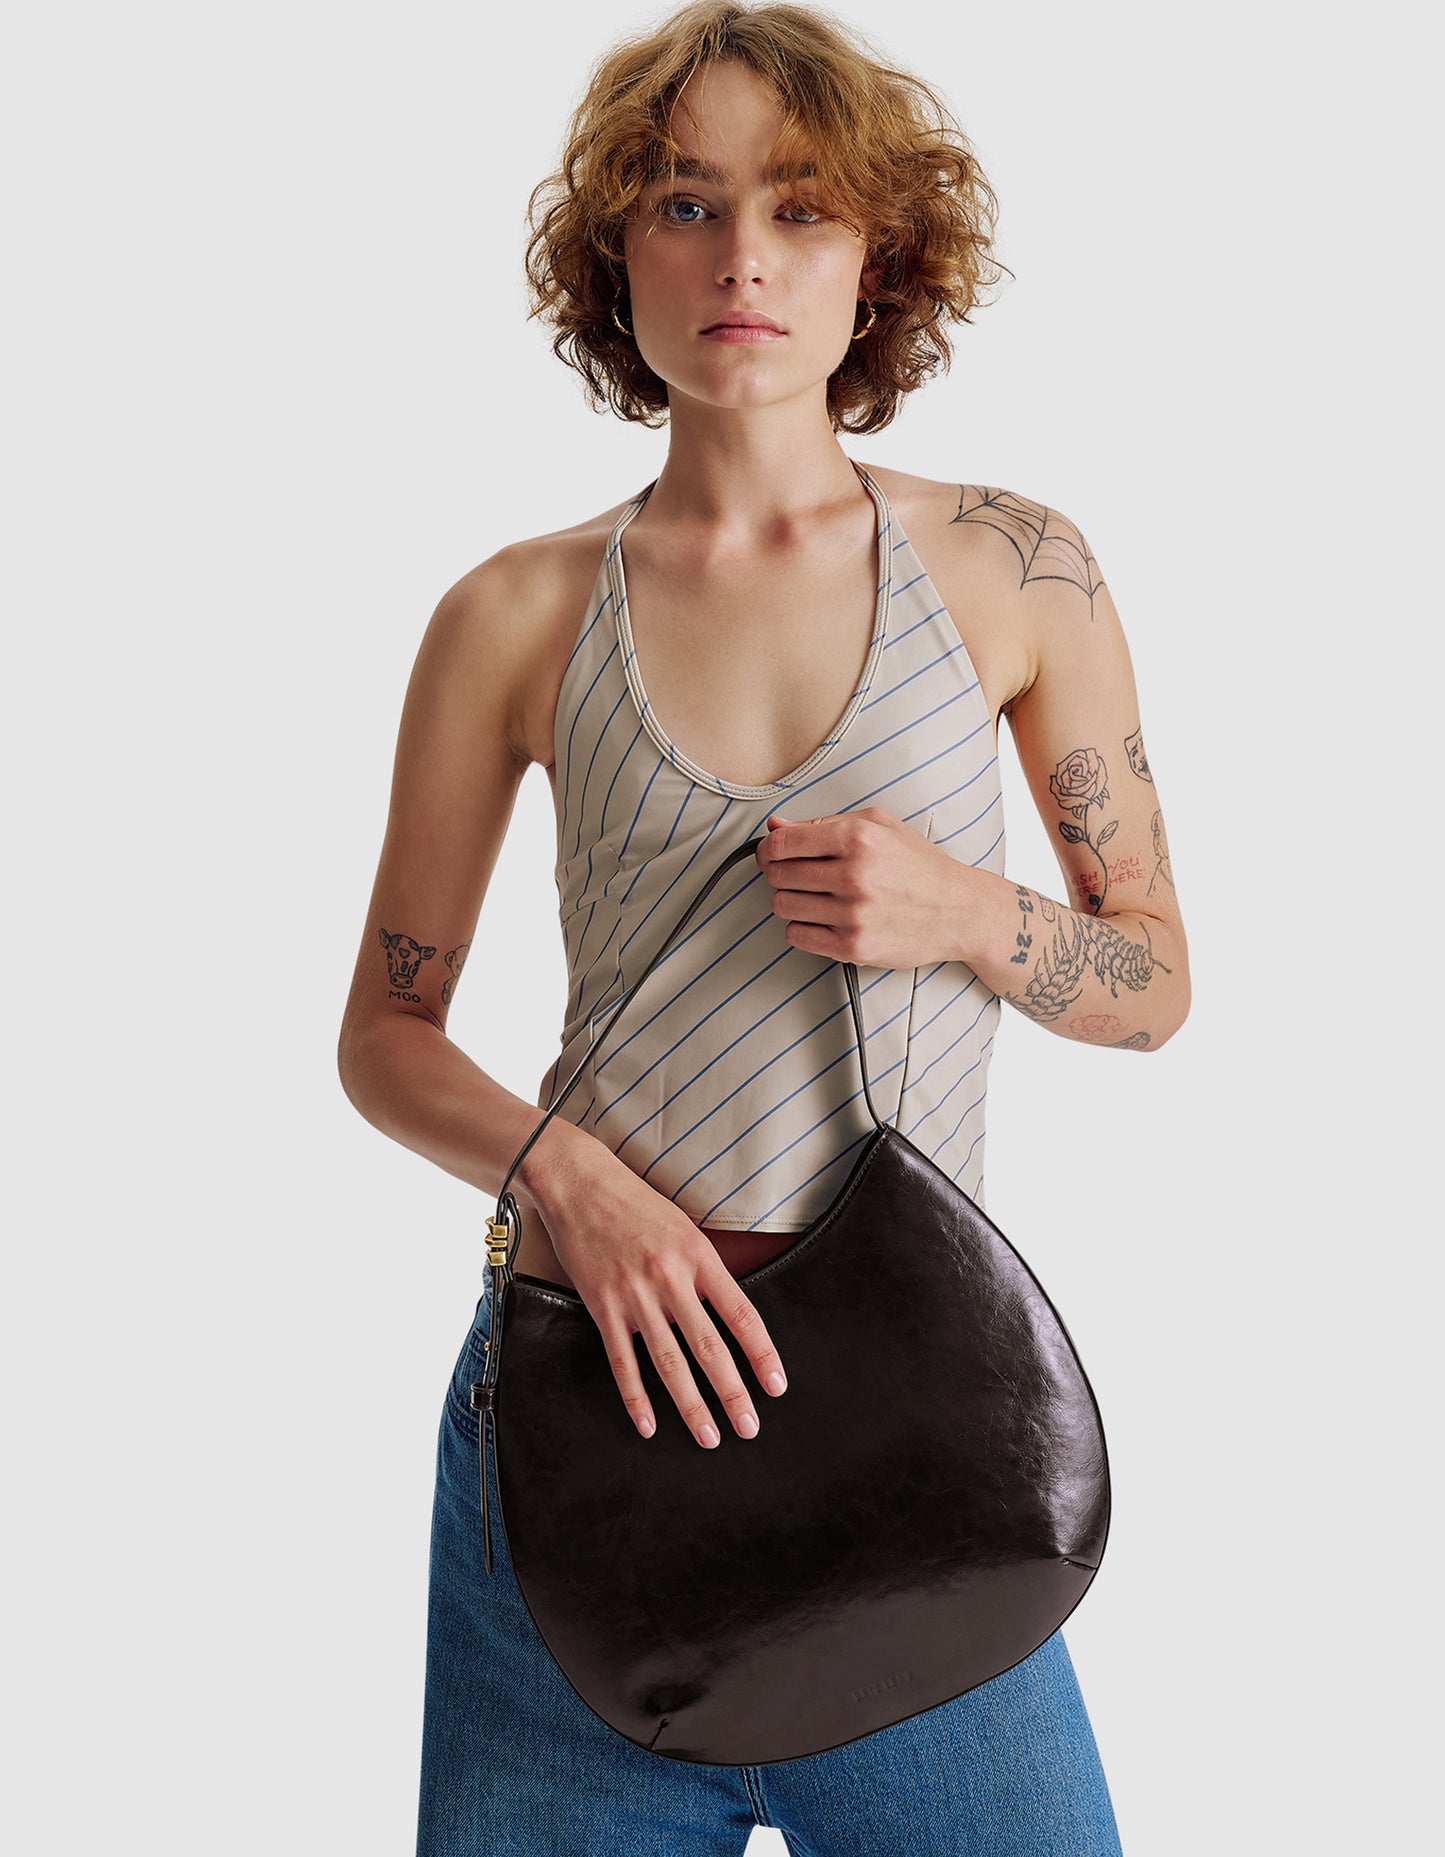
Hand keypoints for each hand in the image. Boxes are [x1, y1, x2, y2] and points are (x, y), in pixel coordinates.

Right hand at [531, 1140, 789, 1448]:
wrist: (581, 1184)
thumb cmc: (636, 1204)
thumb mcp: (685, 1228)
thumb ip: (706, 1270)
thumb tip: (728, 1314)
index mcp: (699, 1256)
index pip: (741, 1315)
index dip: (762, 1355)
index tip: (776, 1386)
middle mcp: (670, 1279)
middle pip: (709, 1347)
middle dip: (732, 1393)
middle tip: (749, 1427)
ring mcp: (634, 1296)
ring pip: (669, 1363)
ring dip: (691, 1406)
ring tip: (709, 1436)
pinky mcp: (602, 1306)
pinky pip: (623, 1362)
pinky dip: (637, 1398)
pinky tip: (649, 1424)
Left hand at [756, 805, 952, 967]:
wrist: (960, 910)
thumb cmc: (920, 867)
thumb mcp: (879, 826)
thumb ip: (823, 823)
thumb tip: (776, 827)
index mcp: (857, 838)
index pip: (783, 843)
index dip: (770, 848)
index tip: (773, 854)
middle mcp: (854, 876)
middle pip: (779, 875)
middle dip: (781, 874)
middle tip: (799, 876)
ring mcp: (853, 915)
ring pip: (783, 906)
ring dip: (791, 901)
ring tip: (815, 897)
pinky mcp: (854, 947)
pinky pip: (797, 937)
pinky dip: (802, 928)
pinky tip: (822, 919)